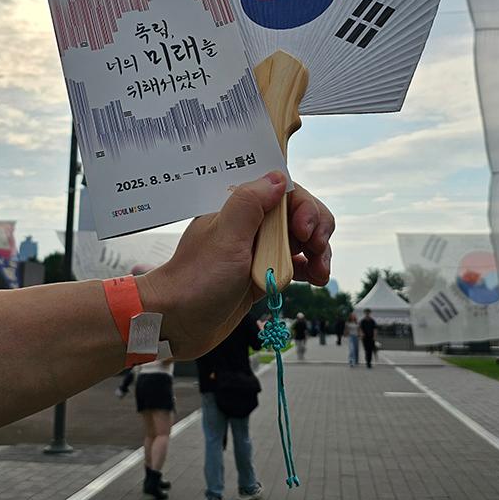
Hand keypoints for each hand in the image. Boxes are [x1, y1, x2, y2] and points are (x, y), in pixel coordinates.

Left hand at [137, 172, 334, 358]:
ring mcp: (257, 249)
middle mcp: (250, 224)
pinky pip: (294, 263)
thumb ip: (250, 203)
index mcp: (238, 208)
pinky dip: (309, 268)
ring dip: (318, 251)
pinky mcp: (262, 272)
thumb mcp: (225, 238)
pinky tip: (315, 278)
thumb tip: (278, 178)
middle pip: (298, 213)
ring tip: (321, 273)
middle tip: (316, 250)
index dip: (302, 207)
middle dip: (315, 229)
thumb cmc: (196, 280)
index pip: (283, 191)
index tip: (303, 231)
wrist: (177, 322)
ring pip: (301, 239)